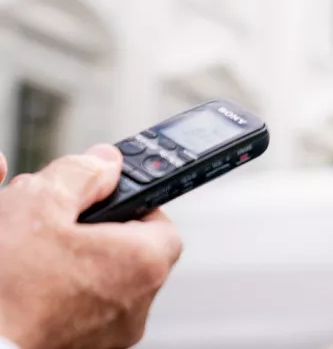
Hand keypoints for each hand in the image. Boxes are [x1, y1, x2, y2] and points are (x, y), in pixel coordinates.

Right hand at [0, 146, 182, 348]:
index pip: (156, 216)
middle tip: (51, 224)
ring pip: (99, 281)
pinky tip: (24, 286)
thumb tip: (105, 162)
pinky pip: (77, 310)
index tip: (93, 195)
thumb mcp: (38, 205)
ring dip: (70, 262)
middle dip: (89, 231)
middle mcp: (138, 303)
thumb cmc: (6, 291)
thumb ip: (80, 174)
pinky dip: (56, 295)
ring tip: (29, 256)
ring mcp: (110, 335)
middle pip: (126, 249)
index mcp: (144, 262)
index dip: (125, 200)